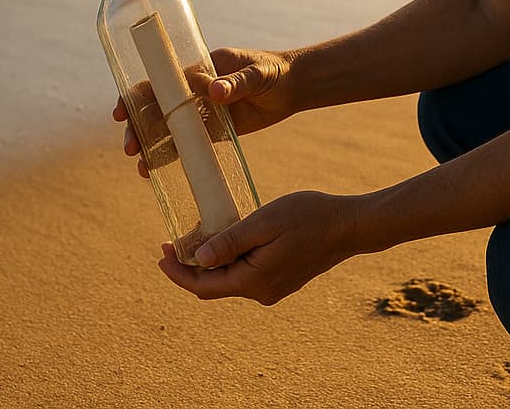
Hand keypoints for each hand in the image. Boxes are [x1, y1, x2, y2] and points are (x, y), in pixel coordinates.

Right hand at [113, 46, 298, 178]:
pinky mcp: (214, 132)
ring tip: (141, 168)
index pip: (159, 81)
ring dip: (150, 147)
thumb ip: (238, 82)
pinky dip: (170, 157)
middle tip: (131, 148)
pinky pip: (187, 146)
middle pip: (155, 109)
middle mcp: (193, 92)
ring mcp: (202, 113)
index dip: (136, 95)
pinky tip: (156, 171)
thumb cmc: (274, 71)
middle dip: (138, 128)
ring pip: (167, 130)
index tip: (122, 111)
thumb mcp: (258, 73)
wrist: (295, 87)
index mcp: (198, 70)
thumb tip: (214, 91)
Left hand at [156, 190, 363, 304]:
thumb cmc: (308, 217)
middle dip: (189, 267)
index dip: (177, 272)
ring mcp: (273, 288)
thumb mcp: (264, 222)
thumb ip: (230, 241)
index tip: (161, 252)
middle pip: (214, 286)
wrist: (349, 226)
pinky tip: (227, 240)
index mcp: (253, 280)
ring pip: (230, 280)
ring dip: (211, 262)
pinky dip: (229, 261)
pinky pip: (246, 275)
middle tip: (171, 243)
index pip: (202, 286)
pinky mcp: (282, 279)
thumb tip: (198, 258)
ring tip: (197, 236)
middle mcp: (261, 292)